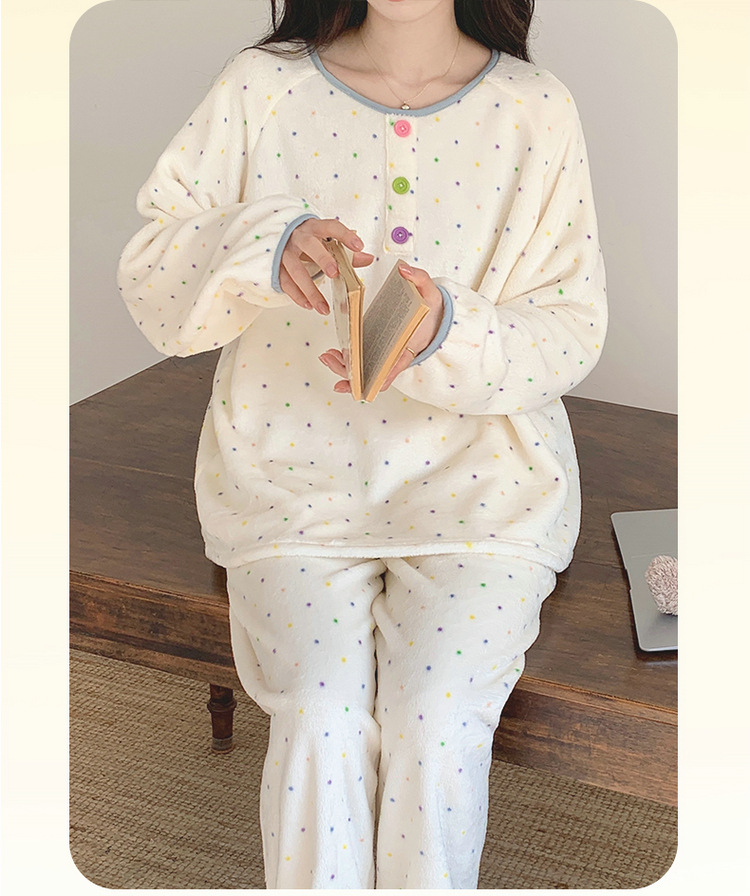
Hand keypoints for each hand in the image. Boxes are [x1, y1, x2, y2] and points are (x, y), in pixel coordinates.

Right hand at [279, 218, 373, 313]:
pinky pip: (286, 282)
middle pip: (310, 246)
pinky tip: (309, 305)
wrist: (279, 237)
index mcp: (314, 228)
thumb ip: (347, 251)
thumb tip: (368, 258)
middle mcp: (299, 237)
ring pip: (296, 270)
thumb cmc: (308, 239)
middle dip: (322, 259)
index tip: (358, 246)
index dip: (345, 235)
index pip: (331, 228)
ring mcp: (285, 252)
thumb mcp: (326, 241)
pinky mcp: (276, 266)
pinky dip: (297, 295)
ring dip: (310, 290)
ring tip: (323, 307)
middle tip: (334, 273)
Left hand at [319, 262, 443, 395]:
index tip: (361, 384)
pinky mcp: (378, 349)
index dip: (377, 380)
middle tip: (330, 358)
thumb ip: (419, 278)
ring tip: (327, 355)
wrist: (435, 317)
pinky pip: (362, 361)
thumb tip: (403, 270)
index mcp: (408, 348)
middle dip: (349, 374)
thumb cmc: (433, 311)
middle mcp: (395, 356)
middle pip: (372, 376)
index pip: (393, 369)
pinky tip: (335, 353)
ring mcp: (385, 355)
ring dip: (343, 368)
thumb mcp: (431, 292)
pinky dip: (347, 362)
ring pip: (364, 371)